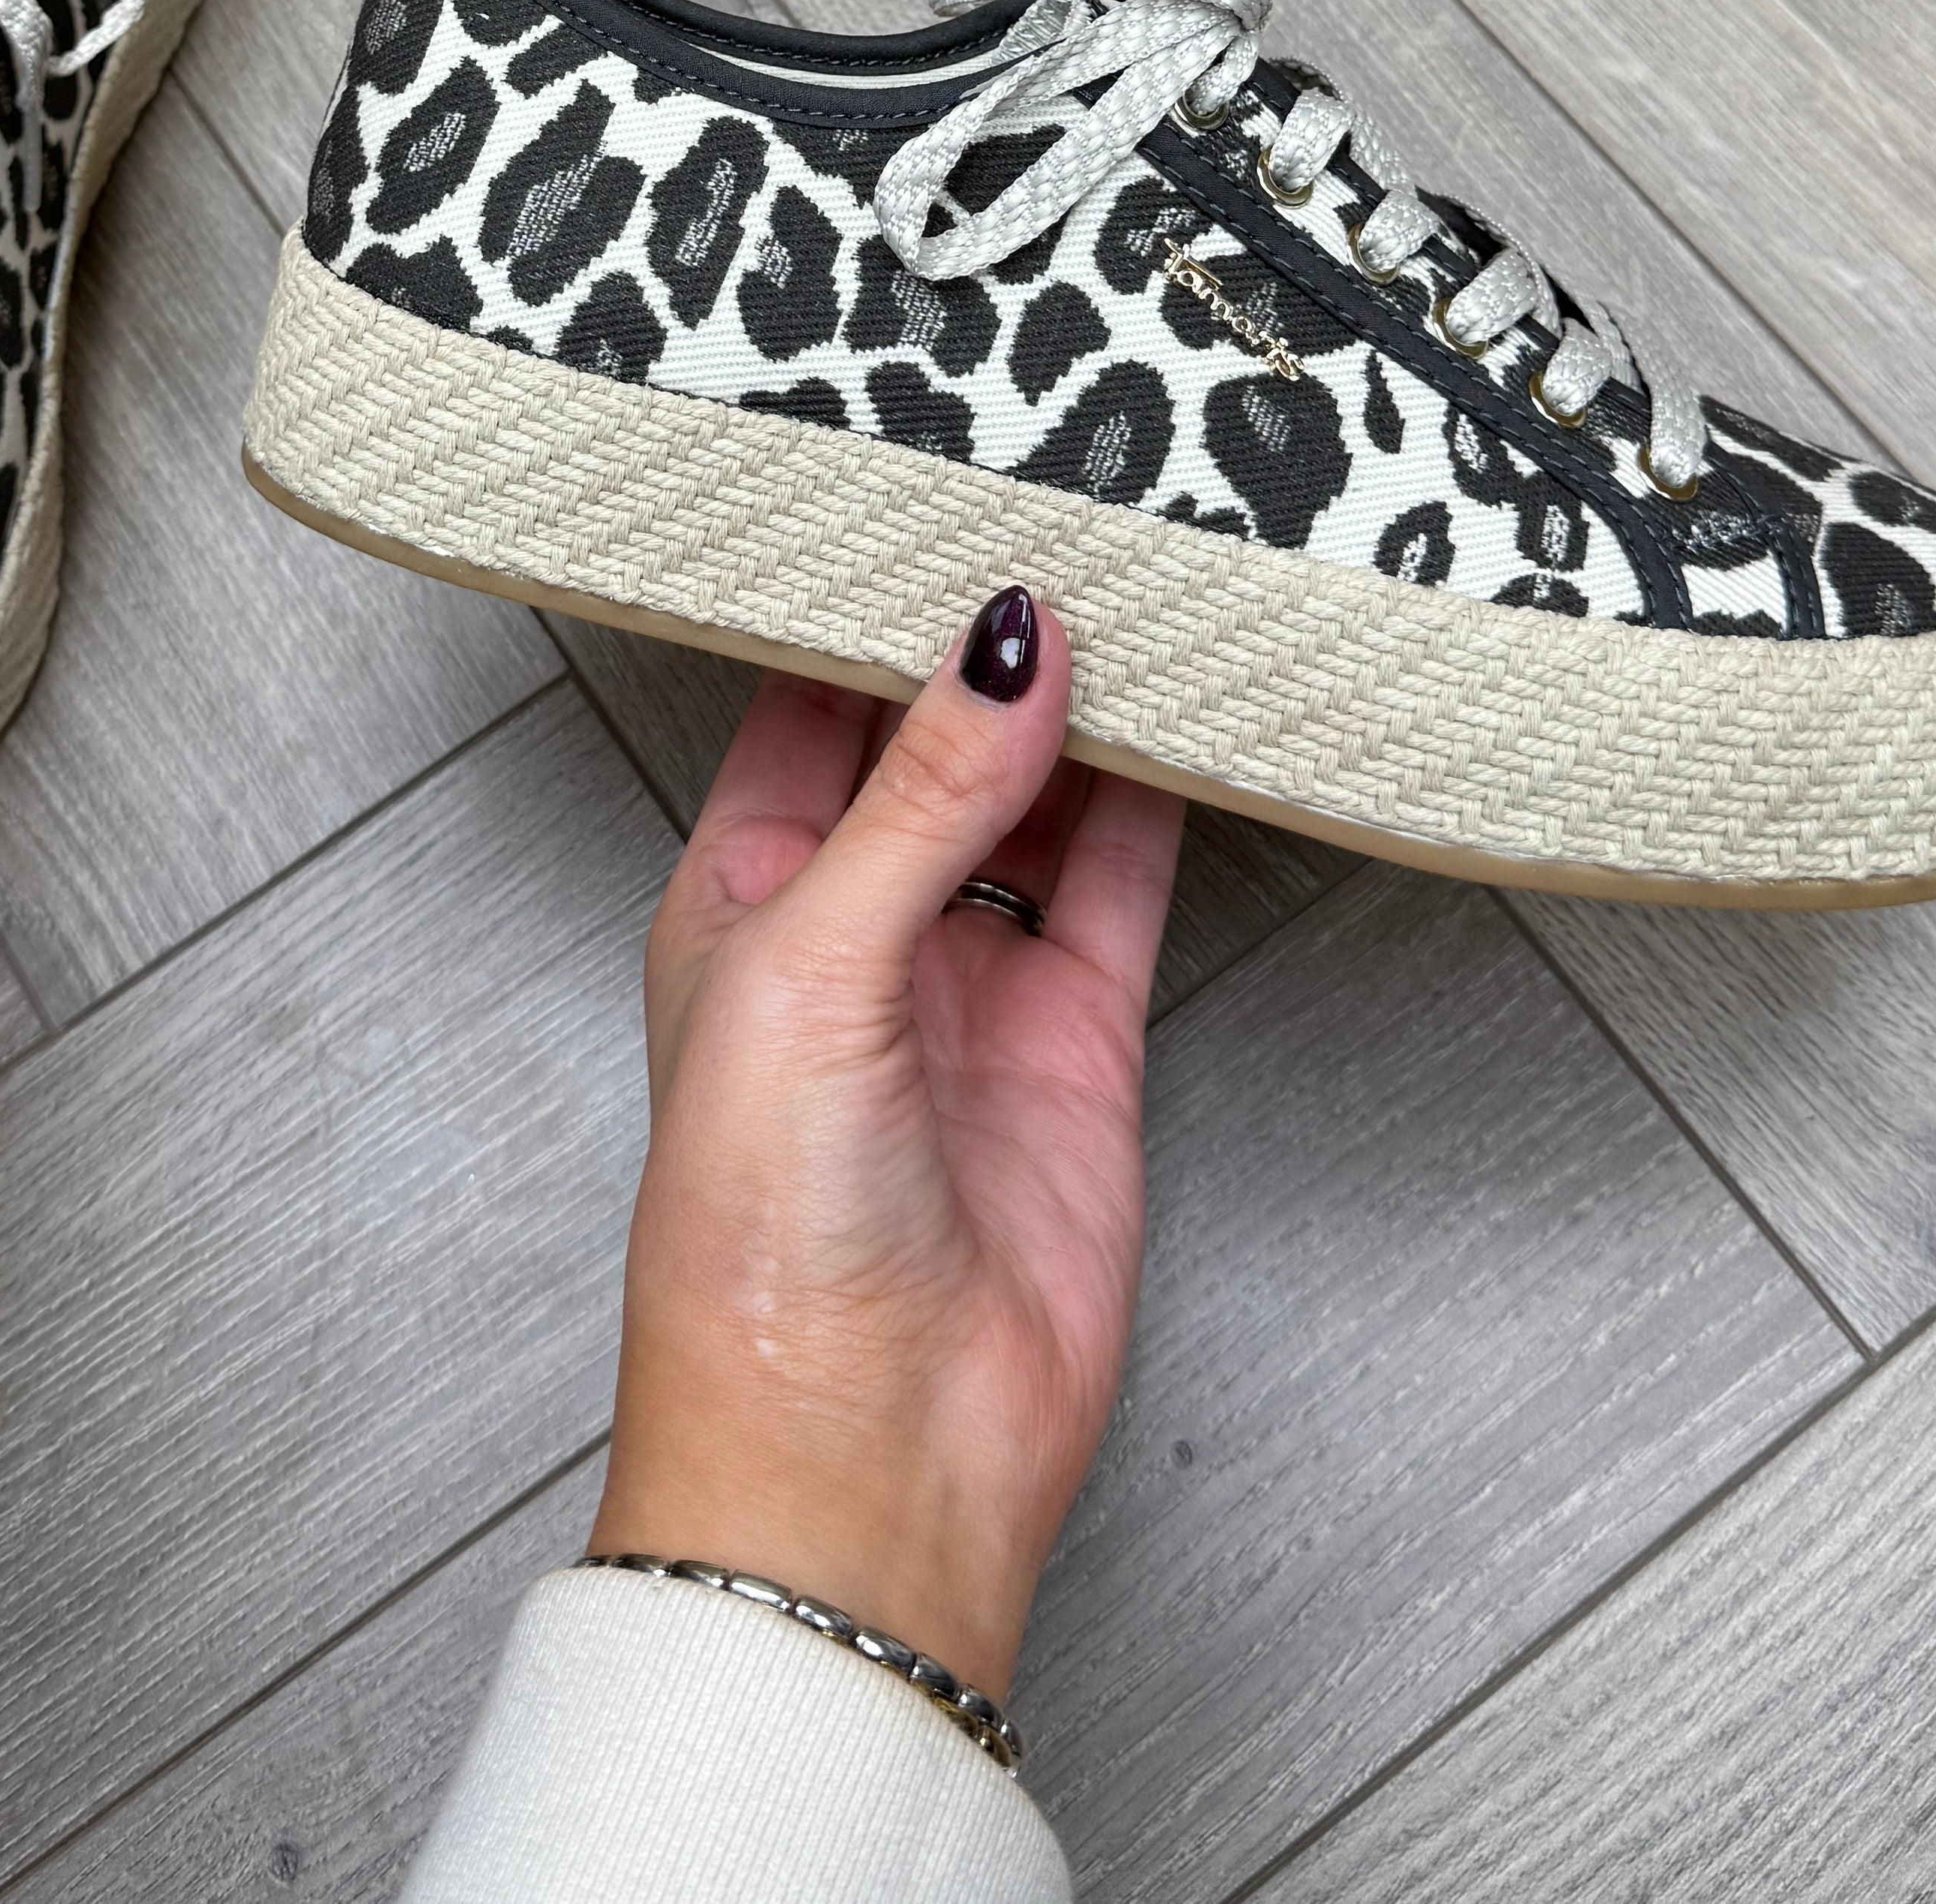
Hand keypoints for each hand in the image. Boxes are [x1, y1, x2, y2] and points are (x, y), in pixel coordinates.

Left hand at [589, 587, 1184, 1697]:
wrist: (869, 1450)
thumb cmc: (757, 1239)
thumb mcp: (809, 966)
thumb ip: (918, 798)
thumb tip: (1003, 643)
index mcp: (738, 897)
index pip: (799, 707)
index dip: (858, 602)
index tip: (924, 485)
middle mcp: (855, 929)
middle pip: (929, 742)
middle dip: (984, 639)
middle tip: (1054, 498)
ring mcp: (972, 981)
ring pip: (1039, 798)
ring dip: (1083, 706)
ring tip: (1137, 571)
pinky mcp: (1077, 1037)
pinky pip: (1125, 884)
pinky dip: (1166, 801)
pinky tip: (1197, 711)